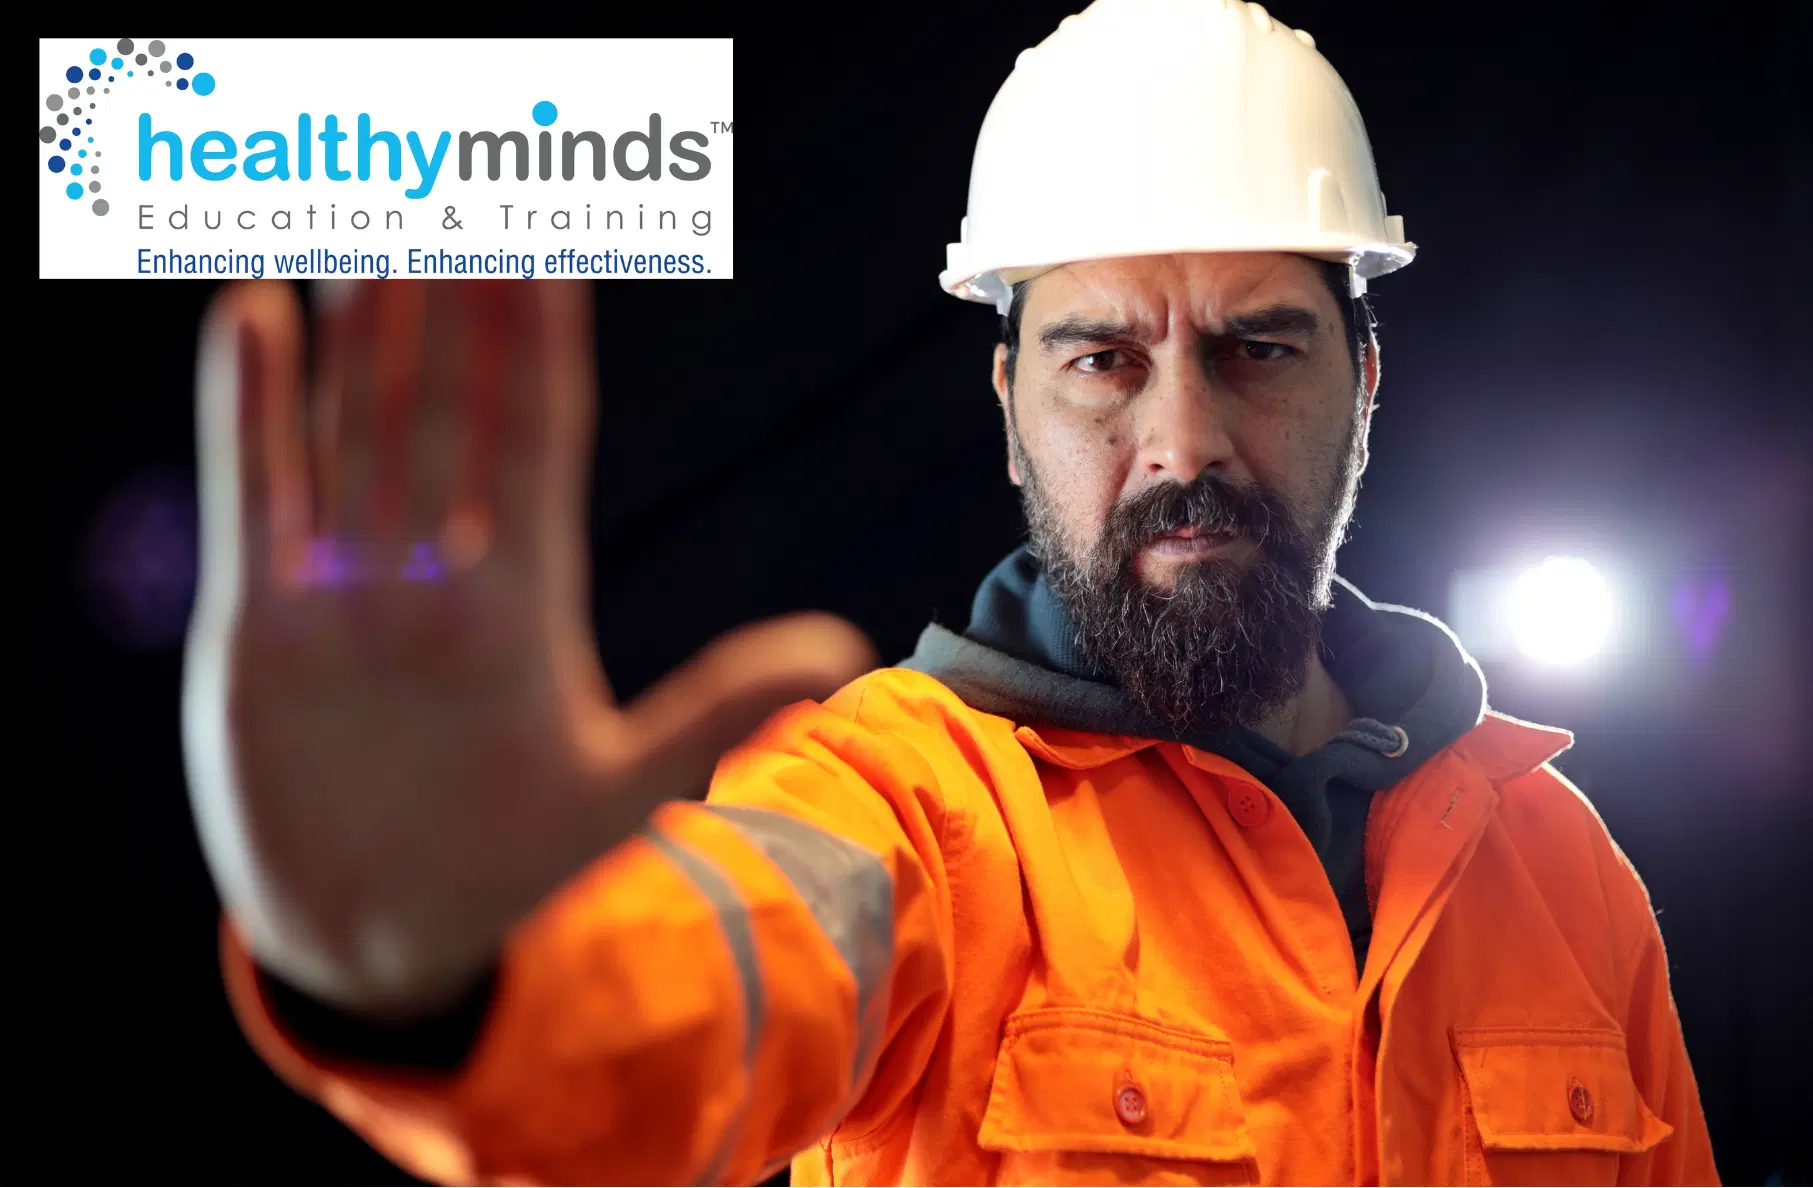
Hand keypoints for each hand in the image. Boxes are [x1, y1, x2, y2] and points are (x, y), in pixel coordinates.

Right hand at [182, 281, 873, 1019]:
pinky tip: (252, 319)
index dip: (541, 337)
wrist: (383, 939)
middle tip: (458, 183)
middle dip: (452, 301)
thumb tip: (840, 652)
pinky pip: (258, 497)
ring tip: (366, 224)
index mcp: (522, 600)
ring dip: (359, 330)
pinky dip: (249, 413)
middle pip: (446, 405)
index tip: (551, 243)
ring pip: (355, 428)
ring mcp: (345, 592)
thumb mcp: (620, 789)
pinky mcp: (262, 626)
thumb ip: (717, 709)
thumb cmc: (505, 866)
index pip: (537, 434)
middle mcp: (433, 574)